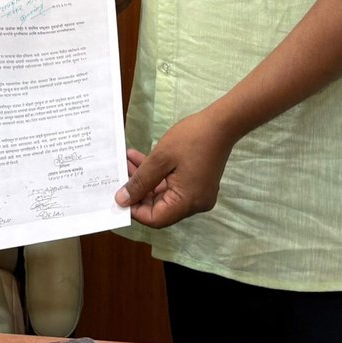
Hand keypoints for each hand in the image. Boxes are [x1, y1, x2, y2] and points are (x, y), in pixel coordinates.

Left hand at [114, 112, 235, 228]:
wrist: (221, 123)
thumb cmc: (192, 139)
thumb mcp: (160, 159)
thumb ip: (140, 181)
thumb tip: (122, 200)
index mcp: (188, 202)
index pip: (156, 219)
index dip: (135, 209)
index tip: (120, 193)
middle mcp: (195, 204)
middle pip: (159, 207)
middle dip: (138, 190)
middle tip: (121, 172)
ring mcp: (198, 194)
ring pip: (164, 193)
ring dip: (145, 179)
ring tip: (128, 160)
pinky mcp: (198, 184)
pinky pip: (173, 185)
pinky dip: (158, 174)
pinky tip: (141, 158)